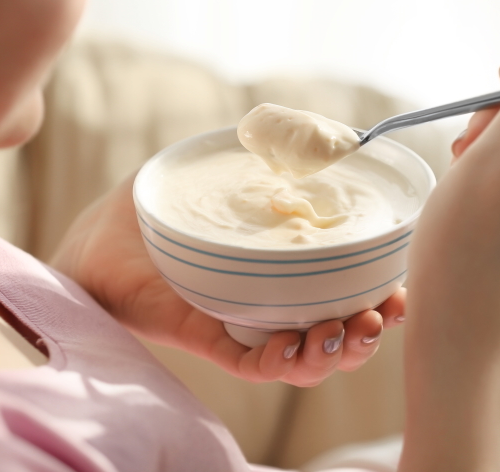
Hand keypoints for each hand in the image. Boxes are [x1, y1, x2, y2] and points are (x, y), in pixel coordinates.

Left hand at [51, 176, 405, 385]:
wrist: (96, 238)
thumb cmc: (161, 208)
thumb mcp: (223, 173)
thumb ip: (270, 154)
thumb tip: (327, 133)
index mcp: (285, 274)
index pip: (346, 293)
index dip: (382, 296)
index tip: (403, 286)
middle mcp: (272, 307)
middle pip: (337, 334)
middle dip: (372, 331)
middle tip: (385, 313)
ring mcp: (241, 327)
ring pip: (304, 359)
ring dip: (337, 352)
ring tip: (349, 330)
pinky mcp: (206, 339)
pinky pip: (251, 366)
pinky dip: (282, 362)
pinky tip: (298, 347)